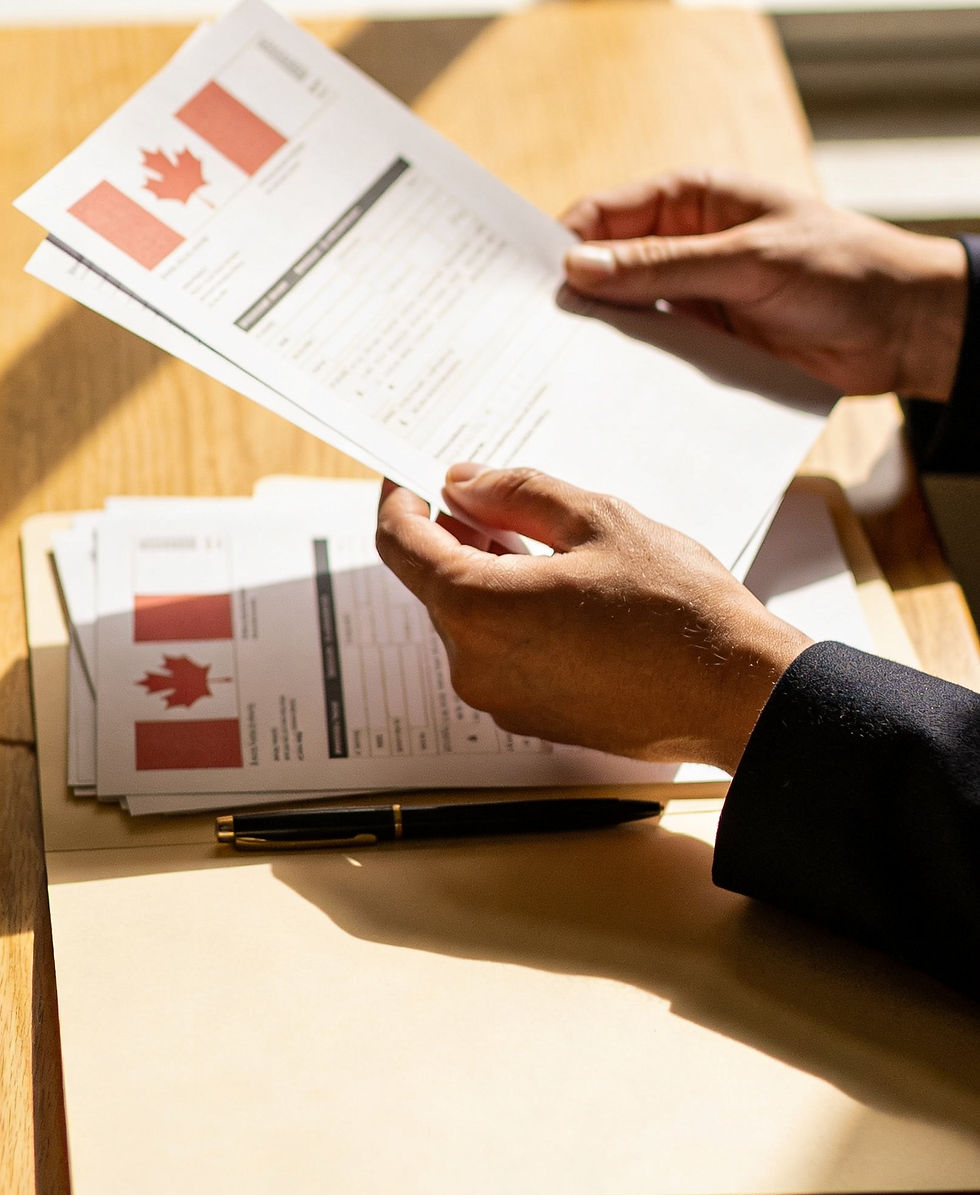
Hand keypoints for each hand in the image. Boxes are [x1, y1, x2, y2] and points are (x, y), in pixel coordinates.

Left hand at [376, 464, 809, 774]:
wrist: (734, 693)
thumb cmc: (676, 607)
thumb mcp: (596, 519)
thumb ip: (515, 494)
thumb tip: (463, 485)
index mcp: (477, 607)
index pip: (401, 544)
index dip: (401, 500)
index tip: (414, 475)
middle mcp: (472, 663)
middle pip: (434, 584)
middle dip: (455, 536)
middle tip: (497, 499)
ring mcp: (499, 699)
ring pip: (468, 620)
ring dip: (487, 577)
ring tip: (545, 546)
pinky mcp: (529, 718)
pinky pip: (498, 655)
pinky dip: (511, 618)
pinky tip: (563, 596)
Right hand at [562, 173, 967, 400]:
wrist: (903, 328)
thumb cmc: (841, 267)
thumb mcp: (747, 261)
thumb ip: (663, 267)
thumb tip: (579, 268)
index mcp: (691, 199)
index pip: (605, 215)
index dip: (561, 244)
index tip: (523, 282)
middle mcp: (683, 246)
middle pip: (607, 268)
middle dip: (570, 297)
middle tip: (527, 333)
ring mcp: (693, 298)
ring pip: (626, 316)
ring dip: (598, 339)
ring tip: (553, 368)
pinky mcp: (707, 345)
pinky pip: (655, 355)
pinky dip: (631, 370)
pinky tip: (604, 389)